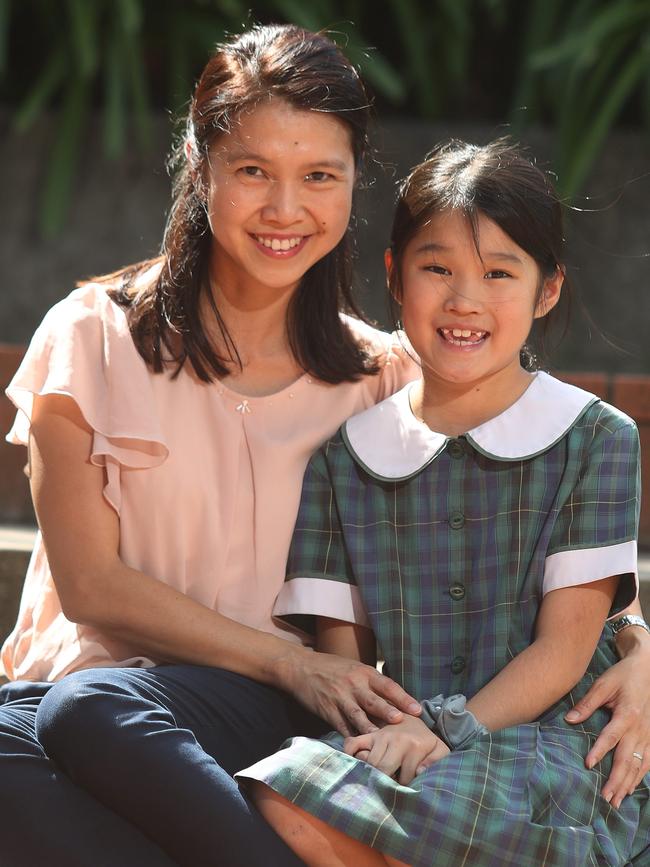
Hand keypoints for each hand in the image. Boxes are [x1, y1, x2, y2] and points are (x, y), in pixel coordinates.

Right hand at [284, 650, 420, 736]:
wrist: (301, 668)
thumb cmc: (332, 668)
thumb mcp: (354, 668)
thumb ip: (372, 683)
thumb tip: (396, 701)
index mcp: (364, 672)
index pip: (387, 685)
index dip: (403, 697)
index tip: (417, 709)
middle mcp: (353, 685)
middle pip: (373, 700)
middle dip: (388, 711)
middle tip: (402, 721)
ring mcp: (339, 699)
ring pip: (358, 716)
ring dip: (370, 728)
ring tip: (382, 739)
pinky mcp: (327, 711)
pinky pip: (342, 727)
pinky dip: (351, 738)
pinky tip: (360, 748)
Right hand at [343, 715, 449, 784]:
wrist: (416, 719)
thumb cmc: (427, 742)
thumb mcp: (440, 751)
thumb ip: (436, 763)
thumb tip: (420, 772)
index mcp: (414, 745)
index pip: (404, 778)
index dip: (405, 787)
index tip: (408, 786)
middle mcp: (395, 739)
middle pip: (382, 770)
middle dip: (385, 782)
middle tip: (391, 784)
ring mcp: (380, 736)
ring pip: (367, 762)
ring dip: (371, 773)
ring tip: (379, 777)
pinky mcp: (369, 734)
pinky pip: (352, 744)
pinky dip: (350, 755)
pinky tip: (356, 765)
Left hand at [565, 651, 649, 807]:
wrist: (647, 669)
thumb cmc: (622, 675)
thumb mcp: (603, 684)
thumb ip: (587, 703)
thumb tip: (569, 719)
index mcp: (627, 715)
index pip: (611, 737)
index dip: (599, 751)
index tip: (588, 765)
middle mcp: (640, 729)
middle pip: (627, 759)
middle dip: (617, 780)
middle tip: (606, 798)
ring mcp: (648, 735)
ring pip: (639, 765)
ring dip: (627, 783)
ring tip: (616, 800)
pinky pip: (648, 762)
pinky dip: (639, 776)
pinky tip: (631, 788)